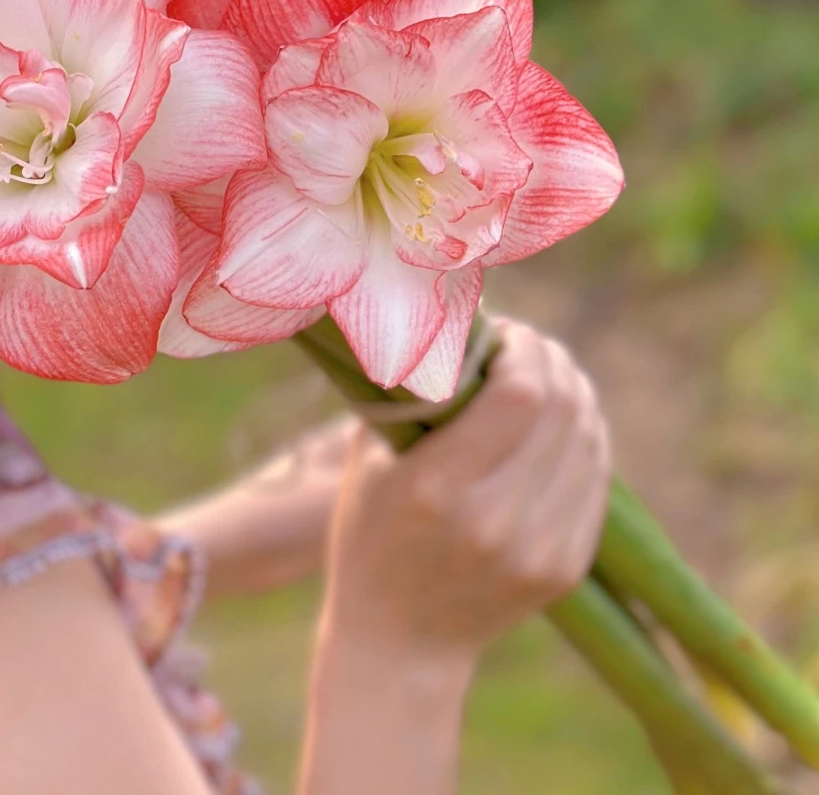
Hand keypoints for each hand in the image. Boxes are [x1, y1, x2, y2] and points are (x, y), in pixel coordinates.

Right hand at [321, 318, 611, 670]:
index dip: (525, 349)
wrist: (399, 641)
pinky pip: (596, 478)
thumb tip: (454, 322)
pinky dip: (583, 435)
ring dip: (572, 392)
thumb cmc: (369, 529)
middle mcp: (495, 521)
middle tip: (526, 346)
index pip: (521, 394)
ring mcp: (539, 550)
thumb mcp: (368, 456)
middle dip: (551, 360)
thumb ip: (410, 389)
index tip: (505, 334)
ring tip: (543, 376)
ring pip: (589, 438)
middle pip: (564, 408)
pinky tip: (558, 421)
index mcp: (437, 489)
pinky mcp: (565, 567)